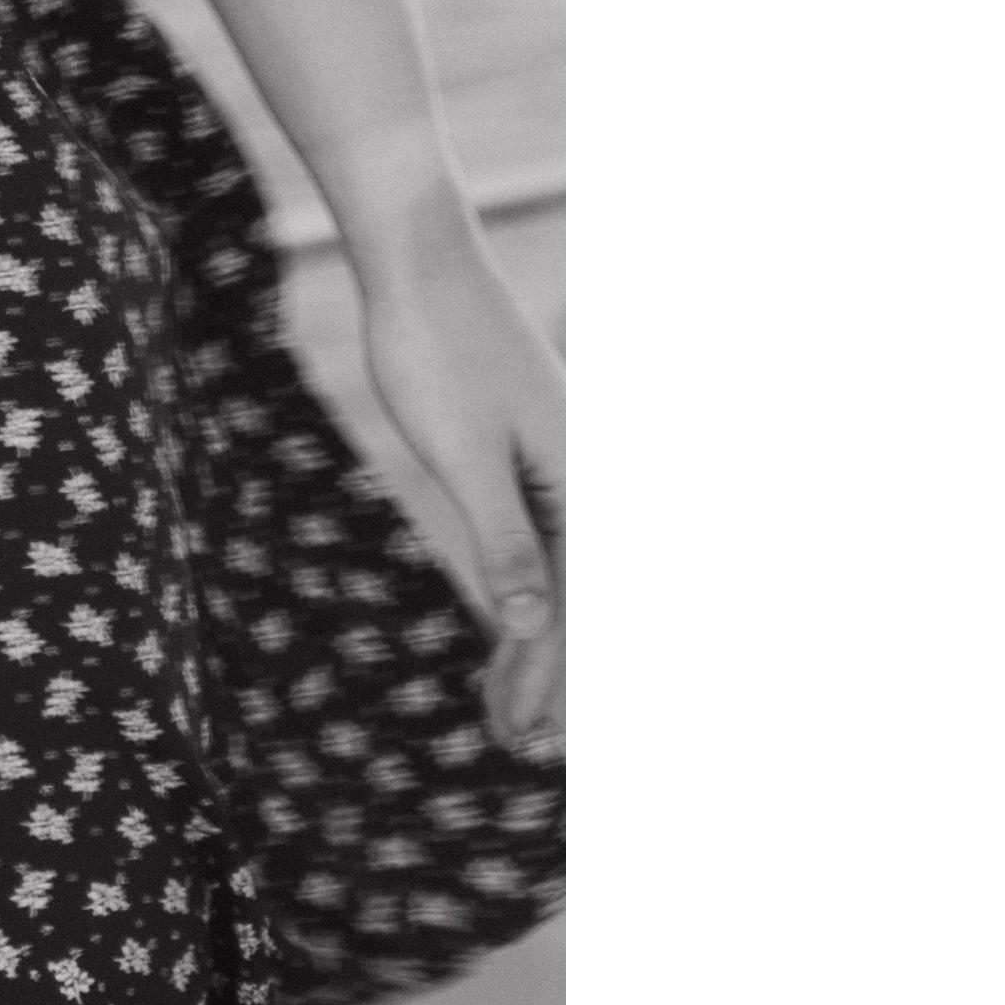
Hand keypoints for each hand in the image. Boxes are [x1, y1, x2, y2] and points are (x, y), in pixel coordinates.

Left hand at [349, 219, 563, 757]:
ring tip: (506, 720)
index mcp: (585, 485)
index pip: (582, 610)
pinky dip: (520, 601)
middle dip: (555, 684)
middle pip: (582, 606)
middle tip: (520, 752)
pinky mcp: (530, 457)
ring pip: (561, 583)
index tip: (537, 742)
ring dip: (537, 654)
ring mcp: (561, 469)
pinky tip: (508, 639)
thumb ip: (504, 540)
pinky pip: (537, 546)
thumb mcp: (460, 453)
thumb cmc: (435, 343)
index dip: (561, 684)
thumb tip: (538, 628)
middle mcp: (586, 481)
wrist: (418, 252)